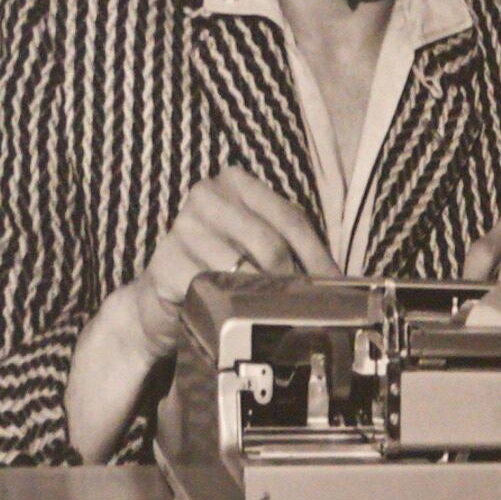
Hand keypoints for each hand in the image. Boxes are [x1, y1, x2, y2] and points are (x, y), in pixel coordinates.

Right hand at [67, 172, 337, 459]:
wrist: (163, 299)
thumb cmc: (218, 269)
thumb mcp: (258, 249)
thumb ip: (292, 249)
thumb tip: (337, 279)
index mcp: (236, 183)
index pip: (291, 219)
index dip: (318, 258)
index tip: (336, 288)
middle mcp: (207, 195)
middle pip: (270, 244)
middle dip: (294, 282)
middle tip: (305, 309)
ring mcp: (183, 227)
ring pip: (243, 268)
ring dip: (264, 298)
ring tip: (274, 315)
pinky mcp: (165, 263)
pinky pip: (211, 289)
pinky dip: (229, 307)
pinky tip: (235, 316)